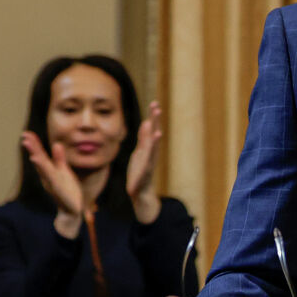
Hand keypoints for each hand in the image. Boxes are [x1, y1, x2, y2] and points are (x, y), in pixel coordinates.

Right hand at [20, 131, 89, 237]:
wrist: (72, 210)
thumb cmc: (68, 191)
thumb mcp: (64, 171)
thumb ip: (59, 159)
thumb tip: (56, 144)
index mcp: (48, 171)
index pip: (41, 155)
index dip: (35, 144)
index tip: (28, 133)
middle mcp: (46, 176)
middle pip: (38, 158)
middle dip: (32, 146)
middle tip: (25, 135)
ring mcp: (51, 181)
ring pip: (41, 165)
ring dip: (34, 153)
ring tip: (27, 142)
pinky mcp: (56, 186)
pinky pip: (49, 175)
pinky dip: (42, 167)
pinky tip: (36, 159)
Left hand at [125, 101, 163, 223]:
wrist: (140, 192)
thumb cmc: (139, 171)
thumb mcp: (139, 152)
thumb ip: (143, 138)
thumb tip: (146, 122)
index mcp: (148, 148)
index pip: (151, 130)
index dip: (153, 118)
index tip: (154, 104)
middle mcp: (151, 153)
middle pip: (154, 134)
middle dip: (155, 121)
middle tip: (156, 106)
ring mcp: (149, 161)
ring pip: (153, 145)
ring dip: (155, 133)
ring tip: (157, 120)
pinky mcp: (145, 170)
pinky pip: (149, 157)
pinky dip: (152, 148)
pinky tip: (155, 137)